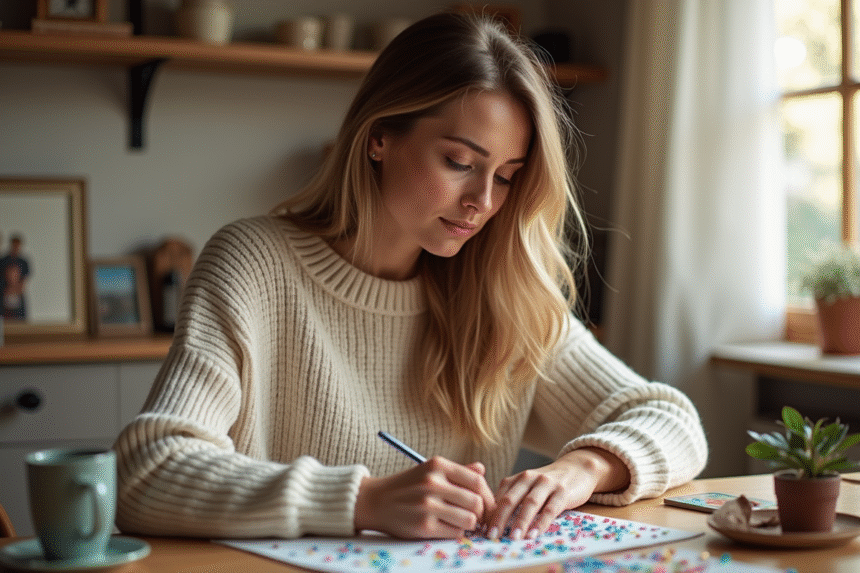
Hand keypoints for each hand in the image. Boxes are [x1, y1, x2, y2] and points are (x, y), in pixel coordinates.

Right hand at [354, 456, 495, 538]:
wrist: (375, 500)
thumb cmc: (407, 486)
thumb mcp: (429, 470)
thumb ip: (457, 471)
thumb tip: (482, 470)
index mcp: (438, 465)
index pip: (477, 481)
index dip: (487, 495)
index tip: (486, 504)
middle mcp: (433, 483)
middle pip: (476, 502)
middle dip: (481, 513)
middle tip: (477, 518)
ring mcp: (428, 505)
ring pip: (469, 520)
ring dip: (469, 524)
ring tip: (461, 522)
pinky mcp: (423, 526)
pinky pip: (455, 533)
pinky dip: (456, 532)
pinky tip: (448, 527)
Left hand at [484, 447, 628, 539]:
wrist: (577, 469)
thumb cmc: (548, 484)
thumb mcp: (528, 487)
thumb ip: (513, 500)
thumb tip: (492, 522)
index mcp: (517, 479)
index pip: (498, 497)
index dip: (489, 514)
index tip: (482, 529)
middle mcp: (529, 478)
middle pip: (510, 499)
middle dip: (499, 518)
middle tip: (491, 535)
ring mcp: (546, 483)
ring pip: (530, 503)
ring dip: (520, 522)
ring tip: (513, 538)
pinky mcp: (563, 491)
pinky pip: (550, 508)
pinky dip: (541, 522)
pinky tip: (534, 534)